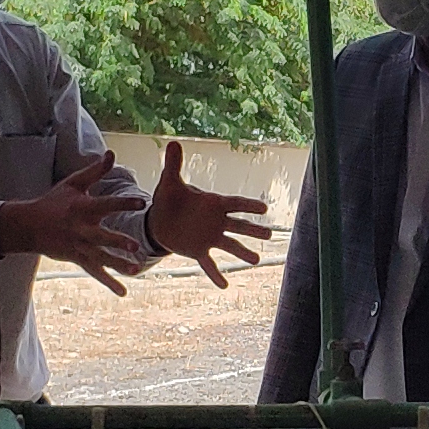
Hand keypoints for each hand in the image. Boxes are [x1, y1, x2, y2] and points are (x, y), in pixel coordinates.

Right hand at [0, 150, 143, 293]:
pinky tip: (123, 291)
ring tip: (136, 270)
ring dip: (118, 265)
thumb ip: (95, 171)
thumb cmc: (54, 201)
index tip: (142, 202)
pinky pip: (94, 272)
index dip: (124, 203)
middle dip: (118, 241)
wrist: (28, 225)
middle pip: (102, 236)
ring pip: (100, 258)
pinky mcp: (77, 258)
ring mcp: (79, 246)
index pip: (106, 204)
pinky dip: (108, 282)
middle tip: (135, 246)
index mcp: (82, 208)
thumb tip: (111, 153)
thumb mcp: (73, 184)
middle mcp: (81, 229)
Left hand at [143, 142, 269, 287]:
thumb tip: (173, 142)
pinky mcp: (199, 250)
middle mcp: (216, 221)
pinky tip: (224, 286)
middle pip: (238, 226)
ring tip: (256, 261)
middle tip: (269, 234)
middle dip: (253, 230)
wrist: (160, 219)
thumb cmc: (170, 198)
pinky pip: (209, 264)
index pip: (234, 203)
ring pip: (230, 245)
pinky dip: (216, 274)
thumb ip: (173, 165)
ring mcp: (210, 237)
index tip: (264, 208)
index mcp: (213, 203)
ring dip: (242, 253)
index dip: (248, 206)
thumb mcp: (169, 182)